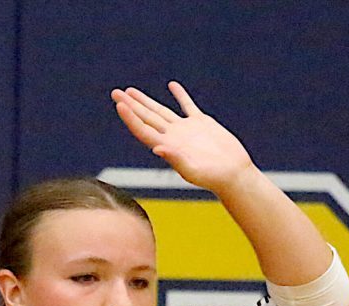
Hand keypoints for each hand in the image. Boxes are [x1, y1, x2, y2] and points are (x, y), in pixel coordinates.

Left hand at [110, 81, 253, 193]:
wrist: (233, 174)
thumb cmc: (213, 177)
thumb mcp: (192, 170)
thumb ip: (175, 159)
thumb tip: (157, 149)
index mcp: (167, 146)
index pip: (143, 129)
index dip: (130, 117)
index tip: (119, 104)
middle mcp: (173, 137)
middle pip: (146, 118)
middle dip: (131, 104)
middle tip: (115, 92)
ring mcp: (186, 130)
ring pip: (161, 111)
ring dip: (146, 101)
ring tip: (131, 90)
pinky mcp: (202, 124)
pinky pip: (187, 106)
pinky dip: (180, 95)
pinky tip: (172, 85)